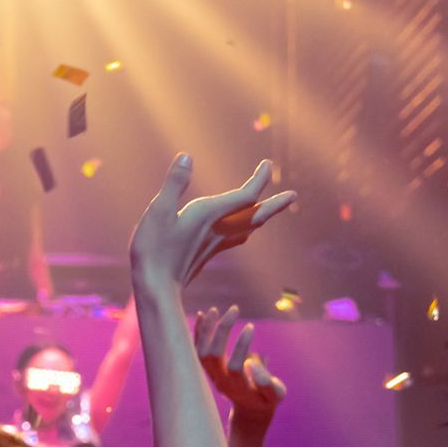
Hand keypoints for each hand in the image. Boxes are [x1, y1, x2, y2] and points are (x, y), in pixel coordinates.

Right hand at [129, 155, 296, 290]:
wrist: (156, 289)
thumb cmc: (154, 250)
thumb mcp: (158, 211)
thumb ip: (174, 184)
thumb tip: (186, 157)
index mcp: (210, 215)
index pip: (246, 196)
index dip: (260, 180)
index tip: (269, 165)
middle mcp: (217, 230)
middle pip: (255, 216)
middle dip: (274, 205)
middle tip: (293, 196)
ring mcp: (214, 245)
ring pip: (247, 229)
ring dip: (261, 217)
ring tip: (270, 210)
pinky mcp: (207, 255)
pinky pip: (235, 239)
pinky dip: (245, 229)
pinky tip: (241, 232)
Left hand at [196, 305, 285, 424]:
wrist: (248, 407)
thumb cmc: (266, 398)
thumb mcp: (276, 395)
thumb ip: (268, 383)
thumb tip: (251, 363)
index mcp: (238, 387)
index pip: (234, 366)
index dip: (241, 346)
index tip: (251, 326)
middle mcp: (220, 381)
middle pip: (212, 356)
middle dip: (221, 331)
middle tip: (234, 309)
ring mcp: (211, 375)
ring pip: (200, 352)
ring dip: (205, 330)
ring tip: (214, 310)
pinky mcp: (207, 368)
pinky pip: (196, 350)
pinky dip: (197, 333)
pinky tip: (203, 315)